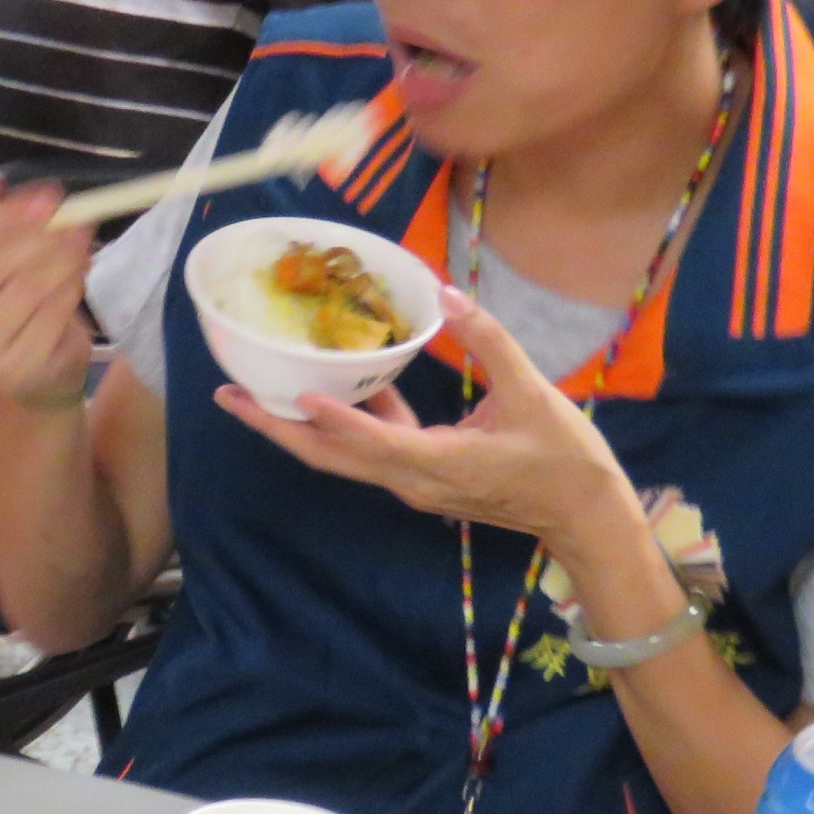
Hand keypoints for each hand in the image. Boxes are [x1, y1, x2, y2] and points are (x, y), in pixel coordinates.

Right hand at [0, 184, 95, 409]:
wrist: (27, 375)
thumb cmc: (1, 311)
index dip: (2, 215)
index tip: (41, 198)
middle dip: (38, 233)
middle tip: (71, 217)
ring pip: (26, 286)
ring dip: (61, 257)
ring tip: (80, 241)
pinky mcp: (15, 369)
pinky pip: (50, 314)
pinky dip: (69, 288)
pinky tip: (78, 275)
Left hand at [211, 286, 636, 553]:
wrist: (585, 517)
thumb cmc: (565, 459)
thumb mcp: (532, 393)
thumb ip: (489, 341)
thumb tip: (448, 296)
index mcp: (437, 463)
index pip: (372, 440)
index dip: (334, 417)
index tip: (295, 393)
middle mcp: (412, 481)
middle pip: (330, 457)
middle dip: (275, 428)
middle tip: (227, 396)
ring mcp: (414, 484)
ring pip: (344, 456)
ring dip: (301, 426)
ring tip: (256, 391)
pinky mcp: (422, 478)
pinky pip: (372, 450)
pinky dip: (350, 421)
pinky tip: (344, 382)